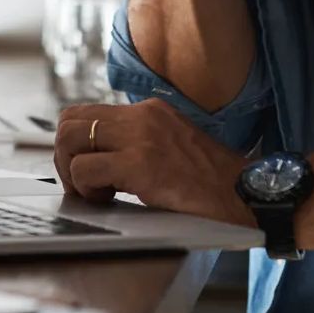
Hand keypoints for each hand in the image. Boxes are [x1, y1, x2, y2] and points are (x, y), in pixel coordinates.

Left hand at [53, 99, 253, 225]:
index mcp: (149, 110)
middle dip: (64, 156)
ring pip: (70, 140)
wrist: (249, 194)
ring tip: (97, 194)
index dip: (74, 143)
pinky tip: (109, 201)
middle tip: (82, 185)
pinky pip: (86, 169)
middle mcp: (142, 116)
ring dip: (73, 173)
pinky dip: (86, 189)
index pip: (86, 111)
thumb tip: (101, 157)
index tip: (83, 169)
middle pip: (69, 121)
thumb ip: (141, 143)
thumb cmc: (214, 182)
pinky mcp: (141, 165)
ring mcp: (141, 138)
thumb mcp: (174, 146)